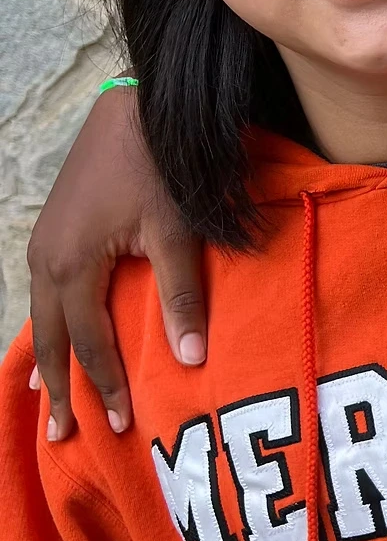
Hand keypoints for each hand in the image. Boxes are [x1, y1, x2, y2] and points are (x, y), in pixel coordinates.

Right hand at [27, 88, 204, 439]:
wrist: (138, 105)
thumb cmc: (161, 167)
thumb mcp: (175, 234)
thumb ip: (182, 297)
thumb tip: (191, 361)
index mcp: (71, 266)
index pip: (89, 343)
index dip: (106, 385)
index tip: (123, 424)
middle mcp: (46, 258)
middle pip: (51, 338)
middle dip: (59, 388)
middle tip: (61, 435)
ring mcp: (44, 241)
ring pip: (42, 315)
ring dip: (49, 358)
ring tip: (47, 398)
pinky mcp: (54, 227)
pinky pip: (45, 291)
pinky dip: (50, 323)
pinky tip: (53, 336)